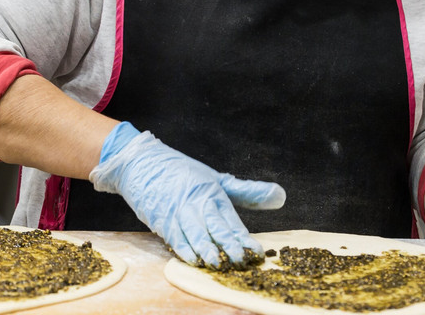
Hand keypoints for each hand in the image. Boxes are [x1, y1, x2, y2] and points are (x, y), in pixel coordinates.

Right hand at [89, 122, 285, 267]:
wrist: (143, 162)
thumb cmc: (185, 173)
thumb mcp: (217, 179)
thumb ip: (247, 192)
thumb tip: (280, 195)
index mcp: (213, 192)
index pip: (231, 218)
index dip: (243, 235)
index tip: (255, 250)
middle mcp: (197, 200)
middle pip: (214, 224)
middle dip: (226, 243)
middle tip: (238, 259)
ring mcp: (177, 208)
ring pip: (193, 231)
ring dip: (204, 247)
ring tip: (216, 262)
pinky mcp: (160, 216)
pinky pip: (173, 234)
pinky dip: (182, 248)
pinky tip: (192, 259)